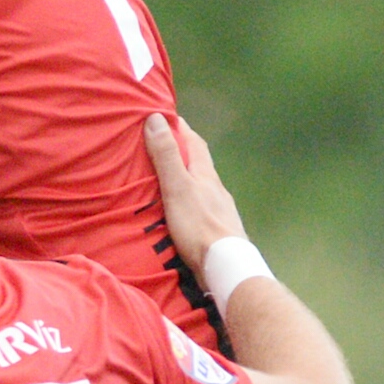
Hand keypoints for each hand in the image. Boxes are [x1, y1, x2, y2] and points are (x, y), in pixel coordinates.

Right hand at [143, 114, 246, 264]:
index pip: (195, 142)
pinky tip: (182, 213)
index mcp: (206, 174)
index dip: (181, 128)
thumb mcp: (177, 187)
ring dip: (186, 180)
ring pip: (201, 187)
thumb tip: (157, 118)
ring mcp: (219, 210)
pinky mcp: (217, 229)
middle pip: (200, 164)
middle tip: (162, 147)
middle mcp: (215, 188)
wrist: (226, 265)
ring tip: (166, 181)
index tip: (165, 118)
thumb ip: (167, 156)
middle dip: (183, 153)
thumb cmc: (199, 226)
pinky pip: (201, 208)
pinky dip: (189, 203)